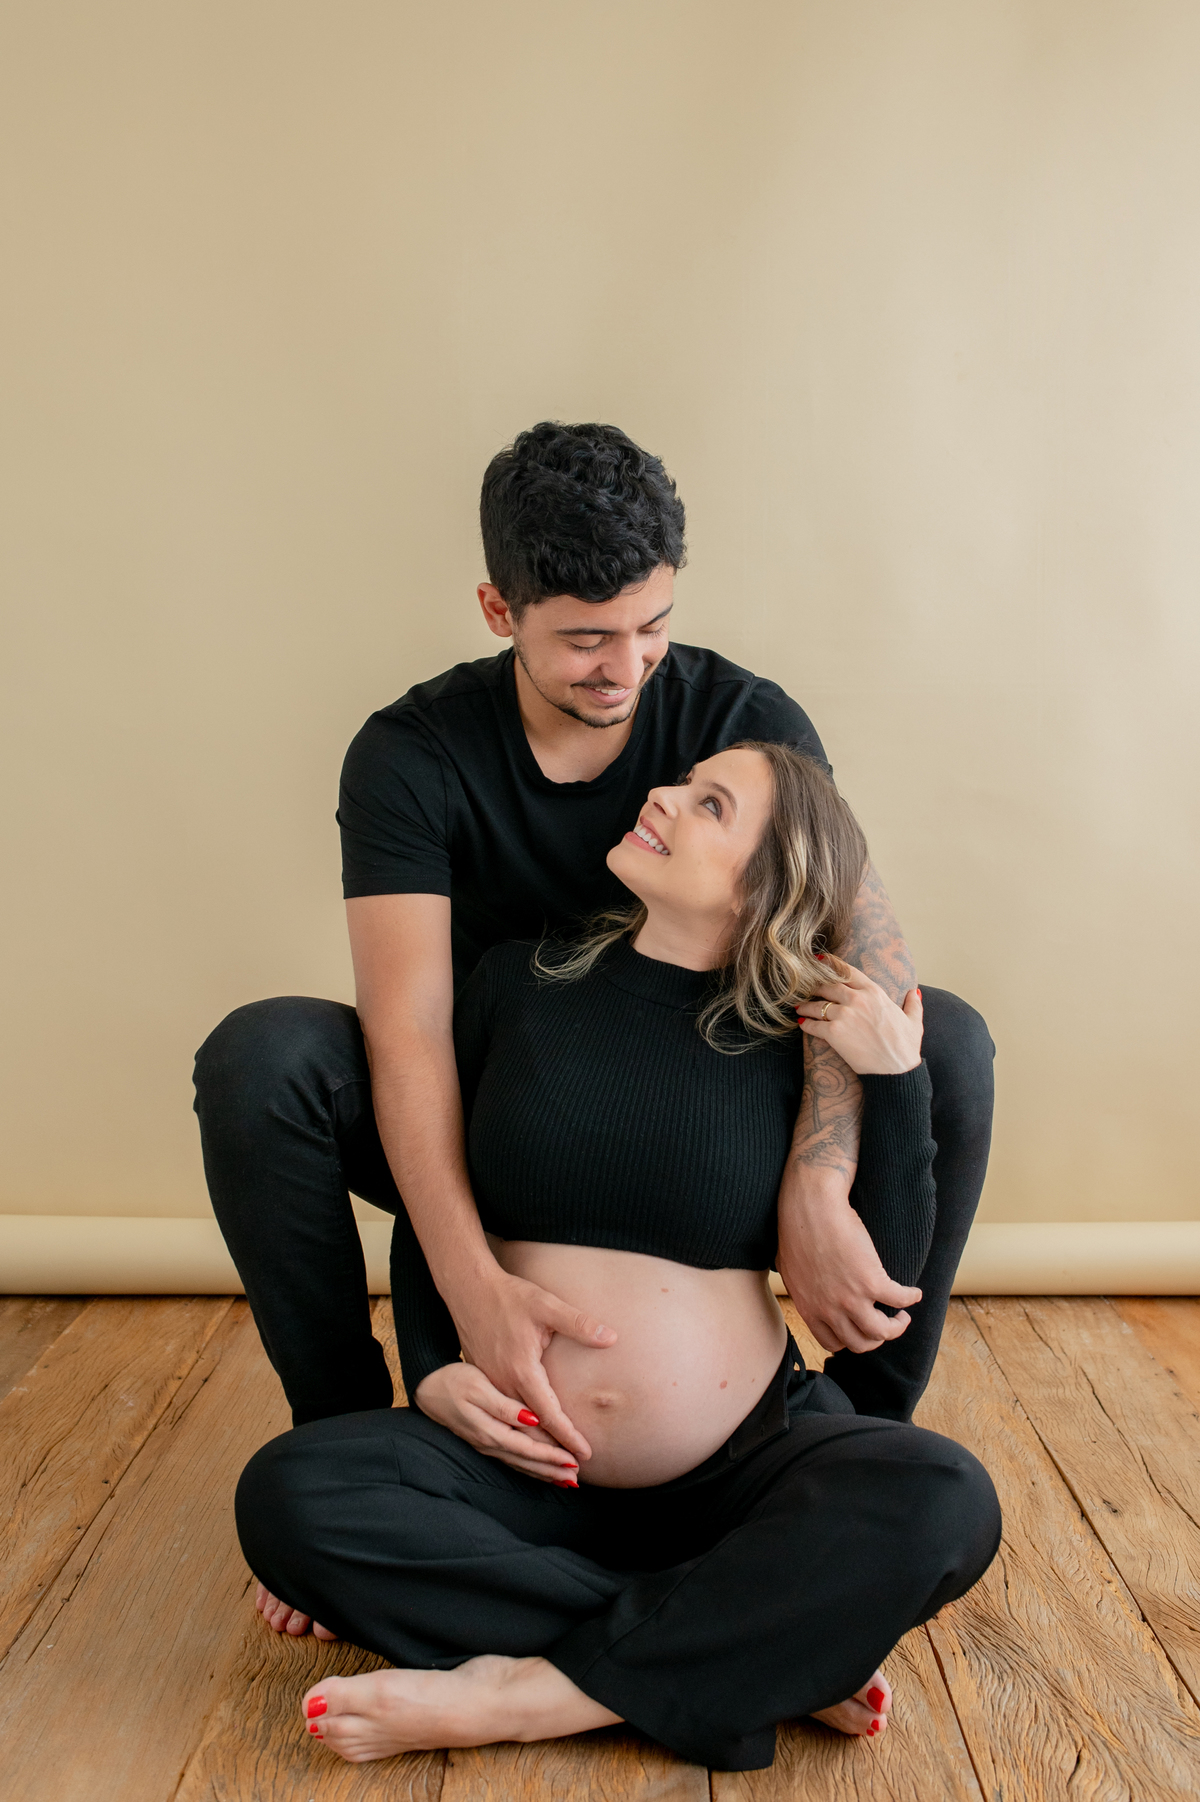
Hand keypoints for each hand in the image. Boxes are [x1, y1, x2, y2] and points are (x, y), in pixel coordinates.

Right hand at [414, 1362, 583, 1482]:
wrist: (427, 1387)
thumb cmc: (453, 1381)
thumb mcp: (478, 1387)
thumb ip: (504, 1406)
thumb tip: (531, 1420)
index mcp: (490, 1430)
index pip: (528, 1449)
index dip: (552, 1457)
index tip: (574, 1462)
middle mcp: (489, 1443)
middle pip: (526, 1462)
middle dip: (552, 1471)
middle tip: (577, 1479)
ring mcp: (486, 1444)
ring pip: (520, 1464)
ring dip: (543, 1473)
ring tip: (566, 1481)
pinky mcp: (484, 1440)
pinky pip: (512, 1460)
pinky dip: (529, 1467)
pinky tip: (540, 1470)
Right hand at [446, 1266, 617, 1465]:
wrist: (469, 1289)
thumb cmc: (510, 1296)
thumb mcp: (546, 1305)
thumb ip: (579, 1324)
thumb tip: (611, 1338)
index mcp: (521, 1370)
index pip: (549, 1415)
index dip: (568, 1437)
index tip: (586, 1456)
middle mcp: (502, 1385)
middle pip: (529, 1431)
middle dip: (552, 1455)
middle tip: (575, 1475)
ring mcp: (490, 1385)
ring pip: (513, 1429)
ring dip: (535, 1450)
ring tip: (557, 1468)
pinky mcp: (484, 1381)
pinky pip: (502, 1417)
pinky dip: (518, 1435)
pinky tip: (531, 1441)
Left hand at [777, 1182, 922, 1354]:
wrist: (811, 1208)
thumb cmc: (796, 1230)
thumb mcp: (789, 1269)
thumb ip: (800, 1287)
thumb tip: (804, 1287)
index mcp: (809, 1309)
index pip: (832, 1342)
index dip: (849, 1339)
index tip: (859, 1329)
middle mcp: (830, 1310)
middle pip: (860, 1343)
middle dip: (875, 1339)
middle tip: (885, 1325)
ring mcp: (852, 1299)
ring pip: (882, 1332)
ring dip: (897, 1327)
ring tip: (902, 1316)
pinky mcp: (872, 1281)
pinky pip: (900, 1299)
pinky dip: (911, 1298)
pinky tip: (915, 1293)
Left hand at [796, 958, 922, 1075]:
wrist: (896, 1071)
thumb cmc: (906, 1047)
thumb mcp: (913, 1021)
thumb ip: (913, 1004)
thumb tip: (914, 992)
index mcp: (875, 993)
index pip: (849, 971)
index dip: (832, 964)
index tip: (820, 960)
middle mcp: (857, 1000)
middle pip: (828, 986)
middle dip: (815, 986)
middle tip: (806, 988)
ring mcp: (844, 1015)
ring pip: (817, 1005)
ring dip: (806, 1006)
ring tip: (800, 1007)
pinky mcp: (834, 1033)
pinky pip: (813, 1025)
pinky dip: (805, 1024)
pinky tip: (802, 1024)